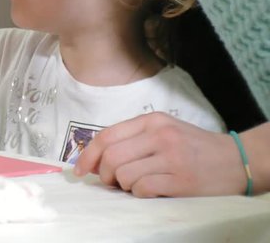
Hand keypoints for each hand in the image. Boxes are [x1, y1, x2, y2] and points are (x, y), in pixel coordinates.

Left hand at [74, 112, 247, 196]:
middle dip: (104, 174)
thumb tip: (94, 160)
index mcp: (152, 121)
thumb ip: (132, 140)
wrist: (236, 159)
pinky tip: (151, 190)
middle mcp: (160, 135)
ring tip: (137, 184)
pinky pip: (142, 189)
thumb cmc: (193, 147)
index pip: (107, 135)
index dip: (87, 155)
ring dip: (124, 185)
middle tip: (112, 182)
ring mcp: (171, 157)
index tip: (79, 171)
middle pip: (111, 156)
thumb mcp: (164, 131)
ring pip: (124, 174)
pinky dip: (139, 193)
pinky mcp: (181, 180)